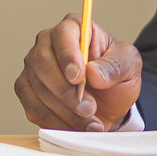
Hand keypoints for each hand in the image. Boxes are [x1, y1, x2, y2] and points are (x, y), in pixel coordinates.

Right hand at [15, 16, 142, 130]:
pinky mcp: (27, 92)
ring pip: (38, 90)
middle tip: (89, 108)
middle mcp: (47, 44)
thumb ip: (115, 65)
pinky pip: (34, 109)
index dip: (67, 56)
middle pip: (42, 63)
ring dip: (65, 111)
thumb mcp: (129, 65)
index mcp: (73, 28)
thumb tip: (92, 72)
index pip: (62, 34)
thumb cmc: (116, 75)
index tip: (78, 77)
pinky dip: (56, 122)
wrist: (109, 102)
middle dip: (66, 91)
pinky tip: (76, 127)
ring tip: (90, 122)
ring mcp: (33, 69)